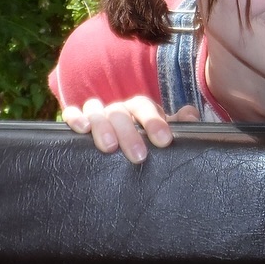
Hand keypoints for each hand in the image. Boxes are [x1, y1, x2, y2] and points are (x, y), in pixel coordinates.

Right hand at [61, 95, 199, 162]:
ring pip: (96, 110)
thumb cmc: (146, 140)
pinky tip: (82, 129)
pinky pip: (73, 113)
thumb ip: (179, 124)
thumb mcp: (163, 133)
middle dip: (130, 133)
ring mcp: (97, 114)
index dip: (154, 122)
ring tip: (109, 148)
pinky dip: (76, 117)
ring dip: (103, 126)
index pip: (145, 107)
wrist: (123, 148)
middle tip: (139, 156)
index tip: (164, 141)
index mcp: (138, 109)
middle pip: (120, 112)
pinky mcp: (79, 122)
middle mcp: (117, 109)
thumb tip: (190, 115)